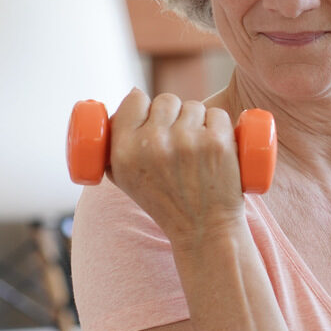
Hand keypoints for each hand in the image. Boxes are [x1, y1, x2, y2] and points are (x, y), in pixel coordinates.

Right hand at [106, 88, 245, 248]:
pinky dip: (218, 125)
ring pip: (193, 106)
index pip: (134, 100)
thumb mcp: (124, 179)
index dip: (145, 106)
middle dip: (173, 115)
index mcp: (124, 151)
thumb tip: (119, 107)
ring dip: (197, 120)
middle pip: (166, 100)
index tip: (153, 119)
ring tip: (196, 148)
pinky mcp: (217, 142)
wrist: (203, 229)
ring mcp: (187, 141)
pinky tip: (215, 145)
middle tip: (178, 138)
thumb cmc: (164, 204)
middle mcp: (153, 144)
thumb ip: (112, 146)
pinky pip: (217, 114)